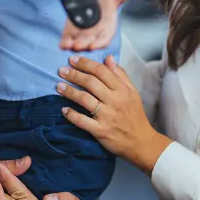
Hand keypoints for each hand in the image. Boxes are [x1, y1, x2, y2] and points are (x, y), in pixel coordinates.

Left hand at [56, 56, 172, 174]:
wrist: (141, 142)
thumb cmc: (135, 115)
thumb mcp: (132, 92)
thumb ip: (120, 74)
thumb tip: (108, 58)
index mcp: (122, 90)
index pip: (101, 71)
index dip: (85, 64)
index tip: (73, 59)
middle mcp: (114, 101)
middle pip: (91, 83)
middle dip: (74, 74)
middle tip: (61, 70)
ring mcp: (107, 116)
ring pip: (84, 99)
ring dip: (69, 91)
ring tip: (58, 86)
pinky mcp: (100, 131)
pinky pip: (83, 121)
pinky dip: (72, 115)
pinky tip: (64, 110)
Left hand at [60, 0, 150, 51]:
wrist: (91, 0)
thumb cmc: (105, 2)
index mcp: (107, 29)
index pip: (105, 38)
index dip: (100, 42)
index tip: (95, 45)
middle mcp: (95, 35)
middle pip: (90, 42)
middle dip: (85, 44)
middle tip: (79, 45)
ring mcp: (82, 36)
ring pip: (78, 43)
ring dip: (73, 45)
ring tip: (69, 45)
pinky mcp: (71, 34)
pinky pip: (67, 41)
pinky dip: (64, 43)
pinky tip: (62, 43)